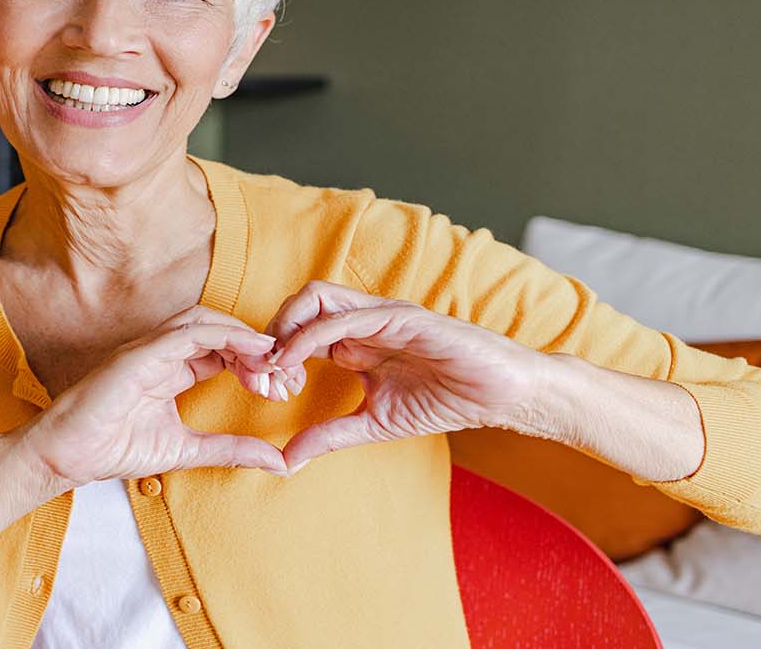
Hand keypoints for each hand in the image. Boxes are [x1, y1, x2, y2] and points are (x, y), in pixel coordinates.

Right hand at [16, 305, 291, 490]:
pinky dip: (225, 334)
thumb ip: (232, 450)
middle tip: (284, 376)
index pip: (223, 351)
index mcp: (171, 370)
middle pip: (220, 331)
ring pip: (206, 322)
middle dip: (257, 349)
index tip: (282, 388)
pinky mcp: (140, 352)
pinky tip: (251, 349)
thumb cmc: (114, 449)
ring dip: (244, 337)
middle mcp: (162, 352)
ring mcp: (149, 348)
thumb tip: (280, 461)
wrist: (68, 456)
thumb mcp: (187, 450)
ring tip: (271, 361)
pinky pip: (189, 332)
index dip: (255, 363)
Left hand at [265, 280, 549, 473]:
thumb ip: (329, 435)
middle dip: (269, 337)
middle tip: (260, 377)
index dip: (271, 356)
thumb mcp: (374, 424)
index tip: (263, 391)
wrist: (500, 394)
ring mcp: (380, 313)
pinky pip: (345, 317)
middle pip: (296, 305)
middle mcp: (361, 319)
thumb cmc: (445, 400)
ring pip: (314, 299)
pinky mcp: (400, 317)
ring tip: (274, 367)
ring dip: (284, 328)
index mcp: (353, 340)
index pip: (296, 330)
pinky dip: (310, 335)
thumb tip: (285, 460)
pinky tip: (293, 361)